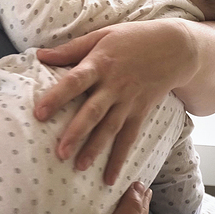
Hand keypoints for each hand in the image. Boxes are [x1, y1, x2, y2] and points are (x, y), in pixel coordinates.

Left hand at [35, 19, 198, 184]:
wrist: (175, 47)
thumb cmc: (133, 38)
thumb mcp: (101, 36)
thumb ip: (70, 49)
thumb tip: (39, 55)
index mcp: (100, 63)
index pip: (75, 81)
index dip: (57, 96)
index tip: (39, 113)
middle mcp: (114, 85)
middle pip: (93, 111)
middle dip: (76, 133)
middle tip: (60, 153)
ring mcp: (129, 101)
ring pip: (110, 128)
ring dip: (95, 149)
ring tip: (79, 166)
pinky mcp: (141, 112)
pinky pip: (129, 138)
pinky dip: (120, 158)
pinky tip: (109, 178)